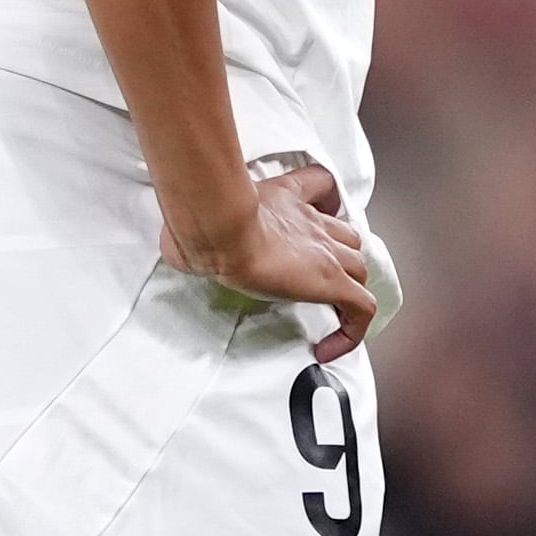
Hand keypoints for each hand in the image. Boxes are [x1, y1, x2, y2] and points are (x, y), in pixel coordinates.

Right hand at [163, 164, 375, 360]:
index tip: (315, 226)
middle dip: (339, 256)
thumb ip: (195, 227)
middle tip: (317, 279)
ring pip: (359, 269)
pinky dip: (353, 330)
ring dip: (348, 289)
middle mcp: (311, 221)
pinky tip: (329, 347)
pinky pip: (362, 309)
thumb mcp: (203, 215)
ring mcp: (326, 252)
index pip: (320, 187)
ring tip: (326, 312)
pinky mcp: (331, 281)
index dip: (325, 206)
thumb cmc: (206, 219)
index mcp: (284, 198)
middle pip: (346, 234)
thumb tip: (174, 248)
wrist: (221, 227)